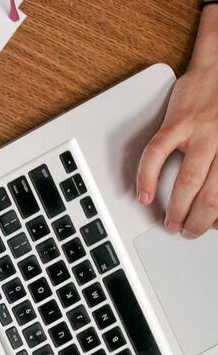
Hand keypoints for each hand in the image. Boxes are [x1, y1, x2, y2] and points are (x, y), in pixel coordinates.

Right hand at [137, 55, 217, 236]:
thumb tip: (217, 195)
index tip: (213, 227)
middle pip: (211, 195)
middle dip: (198, 221)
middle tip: (189, 232)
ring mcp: (199, 132)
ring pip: (188, 182)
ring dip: (178, 209)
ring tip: (171, 222)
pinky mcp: (177, 122)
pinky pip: (157, 155)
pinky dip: (147, 177)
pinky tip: (143, 194)